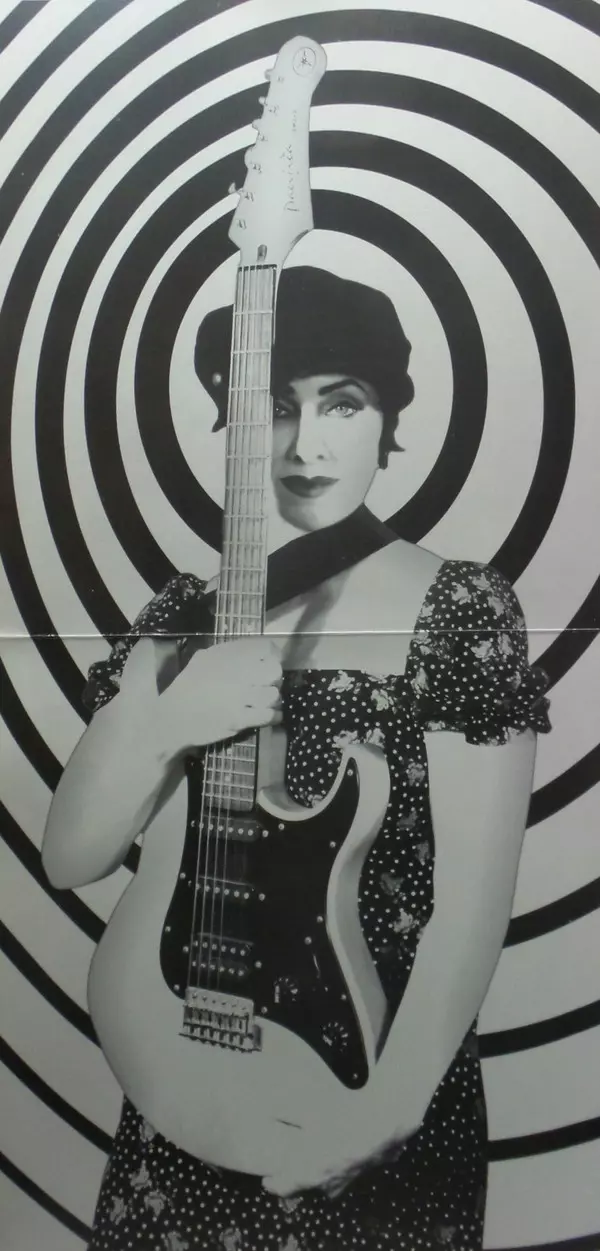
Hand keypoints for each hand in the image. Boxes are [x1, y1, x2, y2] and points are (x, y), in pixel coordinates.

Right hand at [120, 636, 282, 760]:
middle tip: (266, 684)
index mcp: (227, 655)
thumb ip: (225, 652)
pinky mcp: (239, 719)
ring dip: (272, 699)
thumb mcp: (202, 659)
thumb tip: (248, 650)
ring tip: (265, 701)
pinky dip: (273, 716)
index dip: (273, 655)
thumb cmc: (186, 688)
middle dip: (275, 678)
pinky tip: (267, 716)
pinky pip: (269, 715)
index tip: (269, 663)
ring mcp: (239, 697)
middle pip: (275, 670)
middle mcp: (236, 673)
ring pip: (274, 694)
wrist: (171, 719)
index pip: (266, 648)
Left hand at [261, 1089, 414, 1198]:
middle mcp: (328, 1184)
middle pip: (308, 1187)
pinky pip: (352, 1171)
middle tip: (293, 1168)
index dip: (274, 1184)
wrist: (380, 1122)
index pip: (285, 1188)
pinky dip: (347, 1163)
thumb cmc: (340, 1119)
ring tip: (321, 1159)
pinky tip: (350, 1146)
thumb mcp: (307, 1111)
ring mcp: (350, 1180)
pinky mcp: (369, 1171)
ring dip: (324, 1174)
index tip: (267, 1181)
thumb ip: (287, 1112)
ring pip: (332, 1184)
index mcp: (309, 1173)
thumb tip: (269, 1107)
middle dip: (300, 1179)